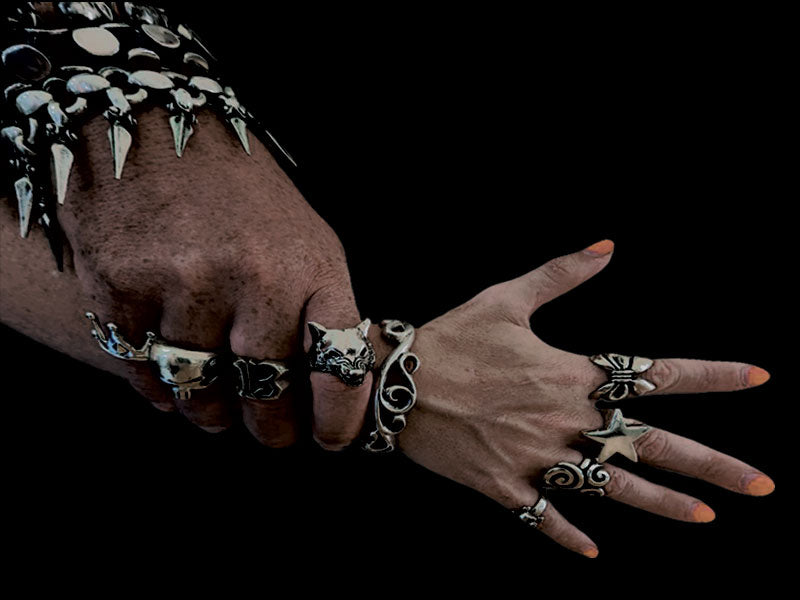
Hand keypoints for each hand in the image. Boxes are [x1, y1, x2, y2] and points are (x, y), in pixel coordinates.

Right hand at [0, 107, 370, 447]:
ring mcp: (186, 283)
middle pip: (267, 392)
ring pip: (201, 391)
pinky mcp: (123, 288)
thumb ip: (314, 305)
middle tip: (269, 434)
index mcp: (311, 265)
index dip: (339, 416)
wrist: (156, 130)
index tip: (333, 440)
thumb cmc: (239, 194)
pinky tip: (168, 385)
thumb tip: (318, 385)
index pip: (339, 363)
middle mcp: (254, 277)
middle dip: (271, 427)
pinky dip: (158, 390)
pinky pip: (144, 373)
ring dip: (210, 413)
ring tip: (215, 412)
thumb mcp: (301, 237)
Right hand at [398, 240, 773, 556]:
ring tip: (706, 519)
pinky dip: (566, 534)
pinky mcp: (502, 484)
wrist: (395, 383)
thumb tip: (608, 246)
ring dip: (660, 505)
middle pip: (649, 444)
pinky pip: (541, 516)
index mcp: (570, 374)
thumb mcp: (506, 298)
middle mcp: (563, 420)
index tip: (758, 378)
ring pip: (609, 487)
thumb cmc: (451, 337)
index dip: (711, 375)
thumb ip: (561, 274)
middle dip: (710, 464)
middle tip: (762, 486)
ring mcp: (534, 457)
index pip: (655, 374)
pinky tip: (593, 554)